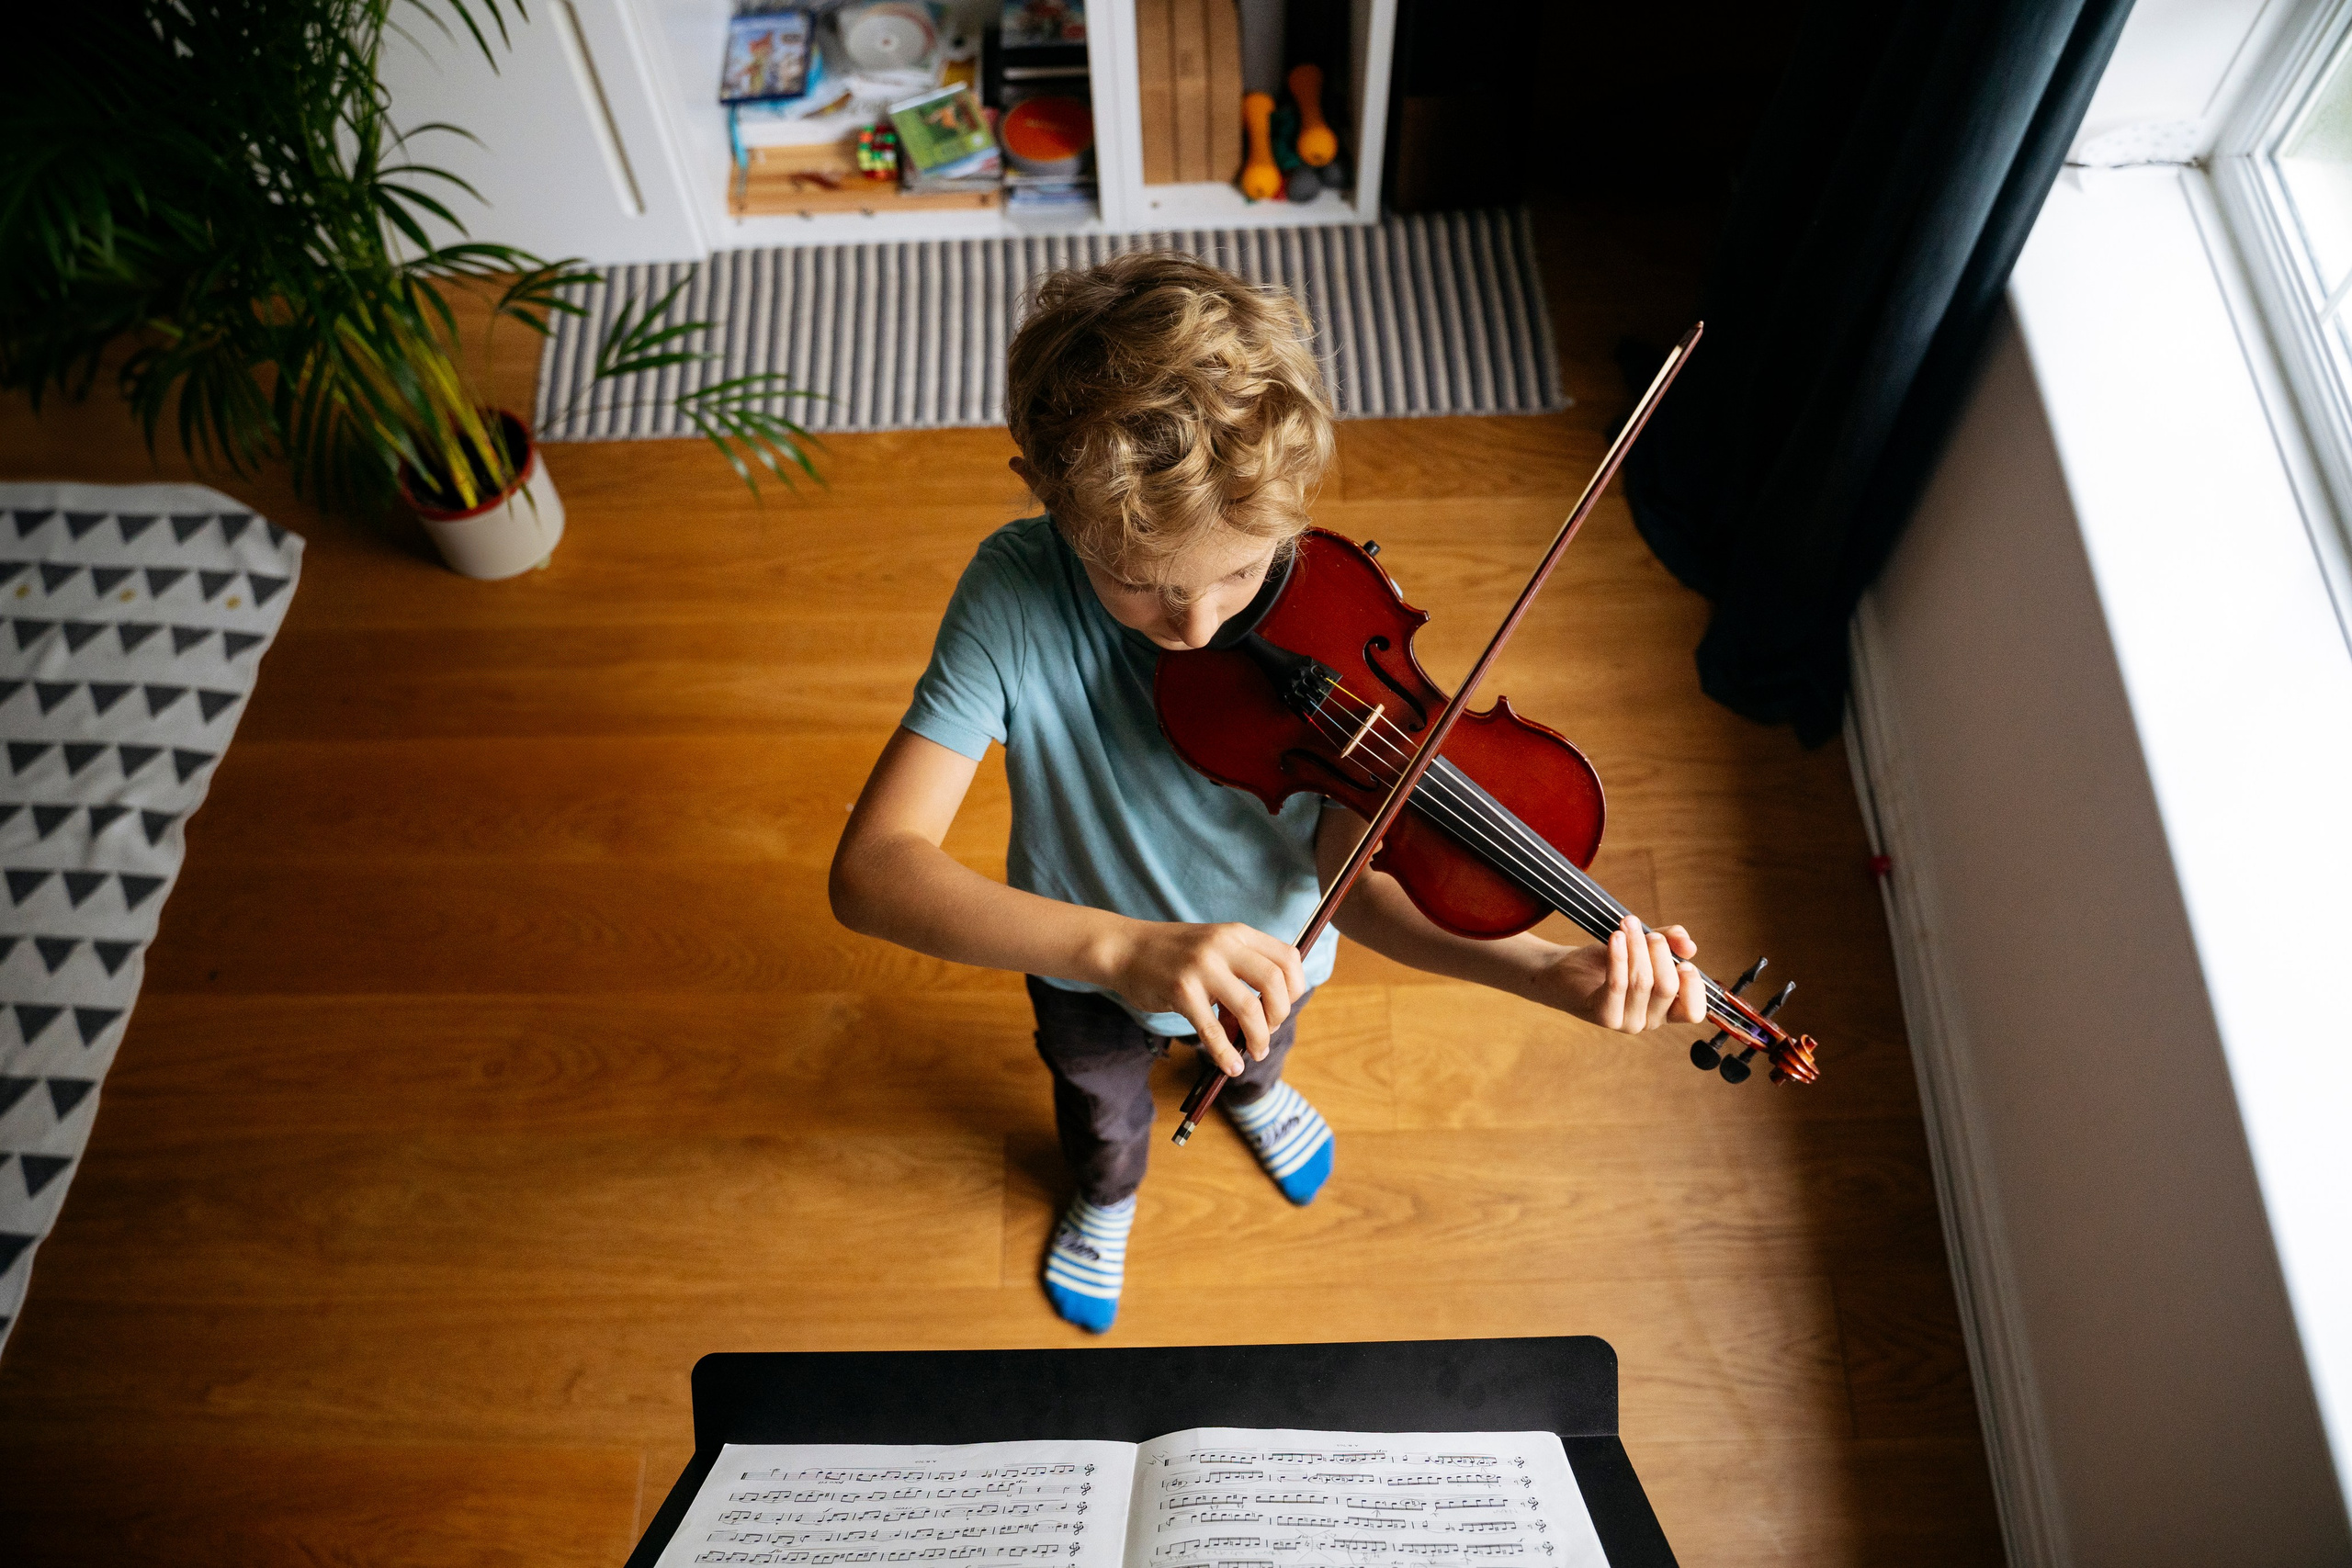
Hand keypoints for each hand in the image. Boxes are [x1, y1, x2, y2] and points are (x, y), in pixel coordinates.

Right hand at [1103, 921, 1305, 1075]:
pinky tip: (1230, 1066)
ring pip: (1250, 1009)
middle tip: (1268, 1032)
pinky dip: (1226, 1054)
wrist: (1125, 949)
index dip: (1295, 989)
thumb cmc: (1173, 954)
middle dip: (1280, 1016)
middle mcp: (1224, 945)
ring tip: (1255, 1051)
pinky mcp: (1181, 991)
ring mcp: (1202, 968)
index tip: (1283, 1007)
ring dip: (1259, 1038)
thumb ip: (1243, 969)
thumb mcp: (1214, 947)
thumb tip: (1270, 1015)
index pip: (1288, 958)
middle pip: (1275, 983)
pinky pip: (1213, 1030)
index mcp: (1238, 933)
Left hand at [1526, 916, 1704, 1033]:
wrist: (1563, 971)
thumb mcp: (1642, 947)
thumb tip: (1690, 947)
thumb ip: (1669, 943)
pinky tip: (1616, 937)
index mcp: (1665, 1010)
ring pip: (1643, 982)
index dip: (1694, 985)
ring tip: (1627, 925)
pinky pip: (1618, 984)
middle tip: (1647, 932)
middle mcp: (1650, 1021)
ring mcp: (1627, 1023)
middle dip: (1660, 952)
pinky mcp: (1604, 1016)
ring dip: (1636, 947)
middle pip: (1668, 987)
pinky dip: (1619, 957)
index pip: (1694, 1011)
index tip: (1682, 960)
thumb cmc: (1606, 961)